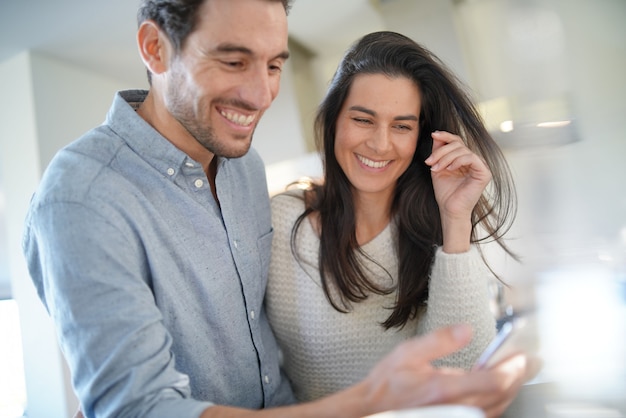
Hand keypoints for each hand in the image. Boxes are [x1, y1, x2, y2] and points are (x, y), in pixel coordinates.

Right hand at [359, 325, 536, 417]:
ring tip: (515, 373)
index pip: (494, 382)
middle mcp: (454, 409)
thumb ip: (439, 341)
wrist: (373, 410)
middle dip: (517, 377)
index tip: (520, 356)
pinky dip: (497, 400)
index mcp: (444, 389)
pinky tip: (495, 389)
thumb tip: (465, 330)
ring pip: (497, 408)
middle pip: (502, 396)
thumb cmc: (388, 385)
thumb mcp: (408, 353)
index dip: (513, 368)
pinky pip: (487, 414)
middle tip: (526, 362)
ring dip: (510, 390)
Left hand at [424, 131, 491, 251]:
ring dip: (445, 158)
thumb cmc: (445, 192)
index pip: (457, 141)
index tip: (433, 135)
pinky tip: (449, 169)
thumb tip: (436, 135)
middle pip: (458, 144)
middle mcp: (474, 160)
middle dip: (441, 151)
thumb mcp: (438, 168)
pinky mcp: (484, 172)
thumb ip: (438, 152)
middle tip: (429, 162)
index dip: (446, 136)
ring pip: (463, 150)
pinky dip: (458, 161)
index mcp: (465, 159)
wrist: (450, 210)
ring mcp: (481, 166)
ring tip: (435, 169)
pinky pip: (471, 158)